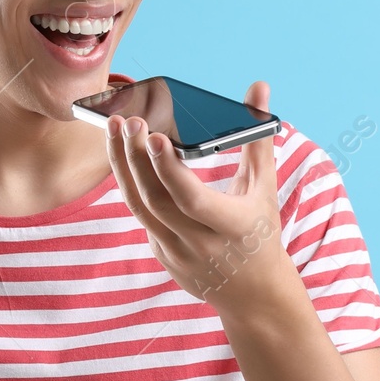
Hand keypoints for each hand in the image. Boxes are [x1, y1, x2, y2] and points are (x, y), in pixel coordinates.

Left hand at [106, 79, 293, 313]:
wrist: (253, 292)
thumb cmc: (261, 230)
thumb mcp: (265, 188)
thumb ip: (257, 137)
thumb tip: (259, 87)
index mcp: (232, 226)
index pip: (191, 198)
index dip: (169, 169)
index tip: (154, 136)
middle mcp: (201, 244)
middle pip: (156, 200)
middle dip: (137, 159)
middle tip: (127, 121)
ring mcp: (177, 254)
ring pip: (139, 208)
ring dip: (123, 168)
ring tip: (114, 131)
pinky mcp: (162, 256)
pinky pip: (141, 216)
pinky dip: (131, 185)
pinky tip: (123, 156)